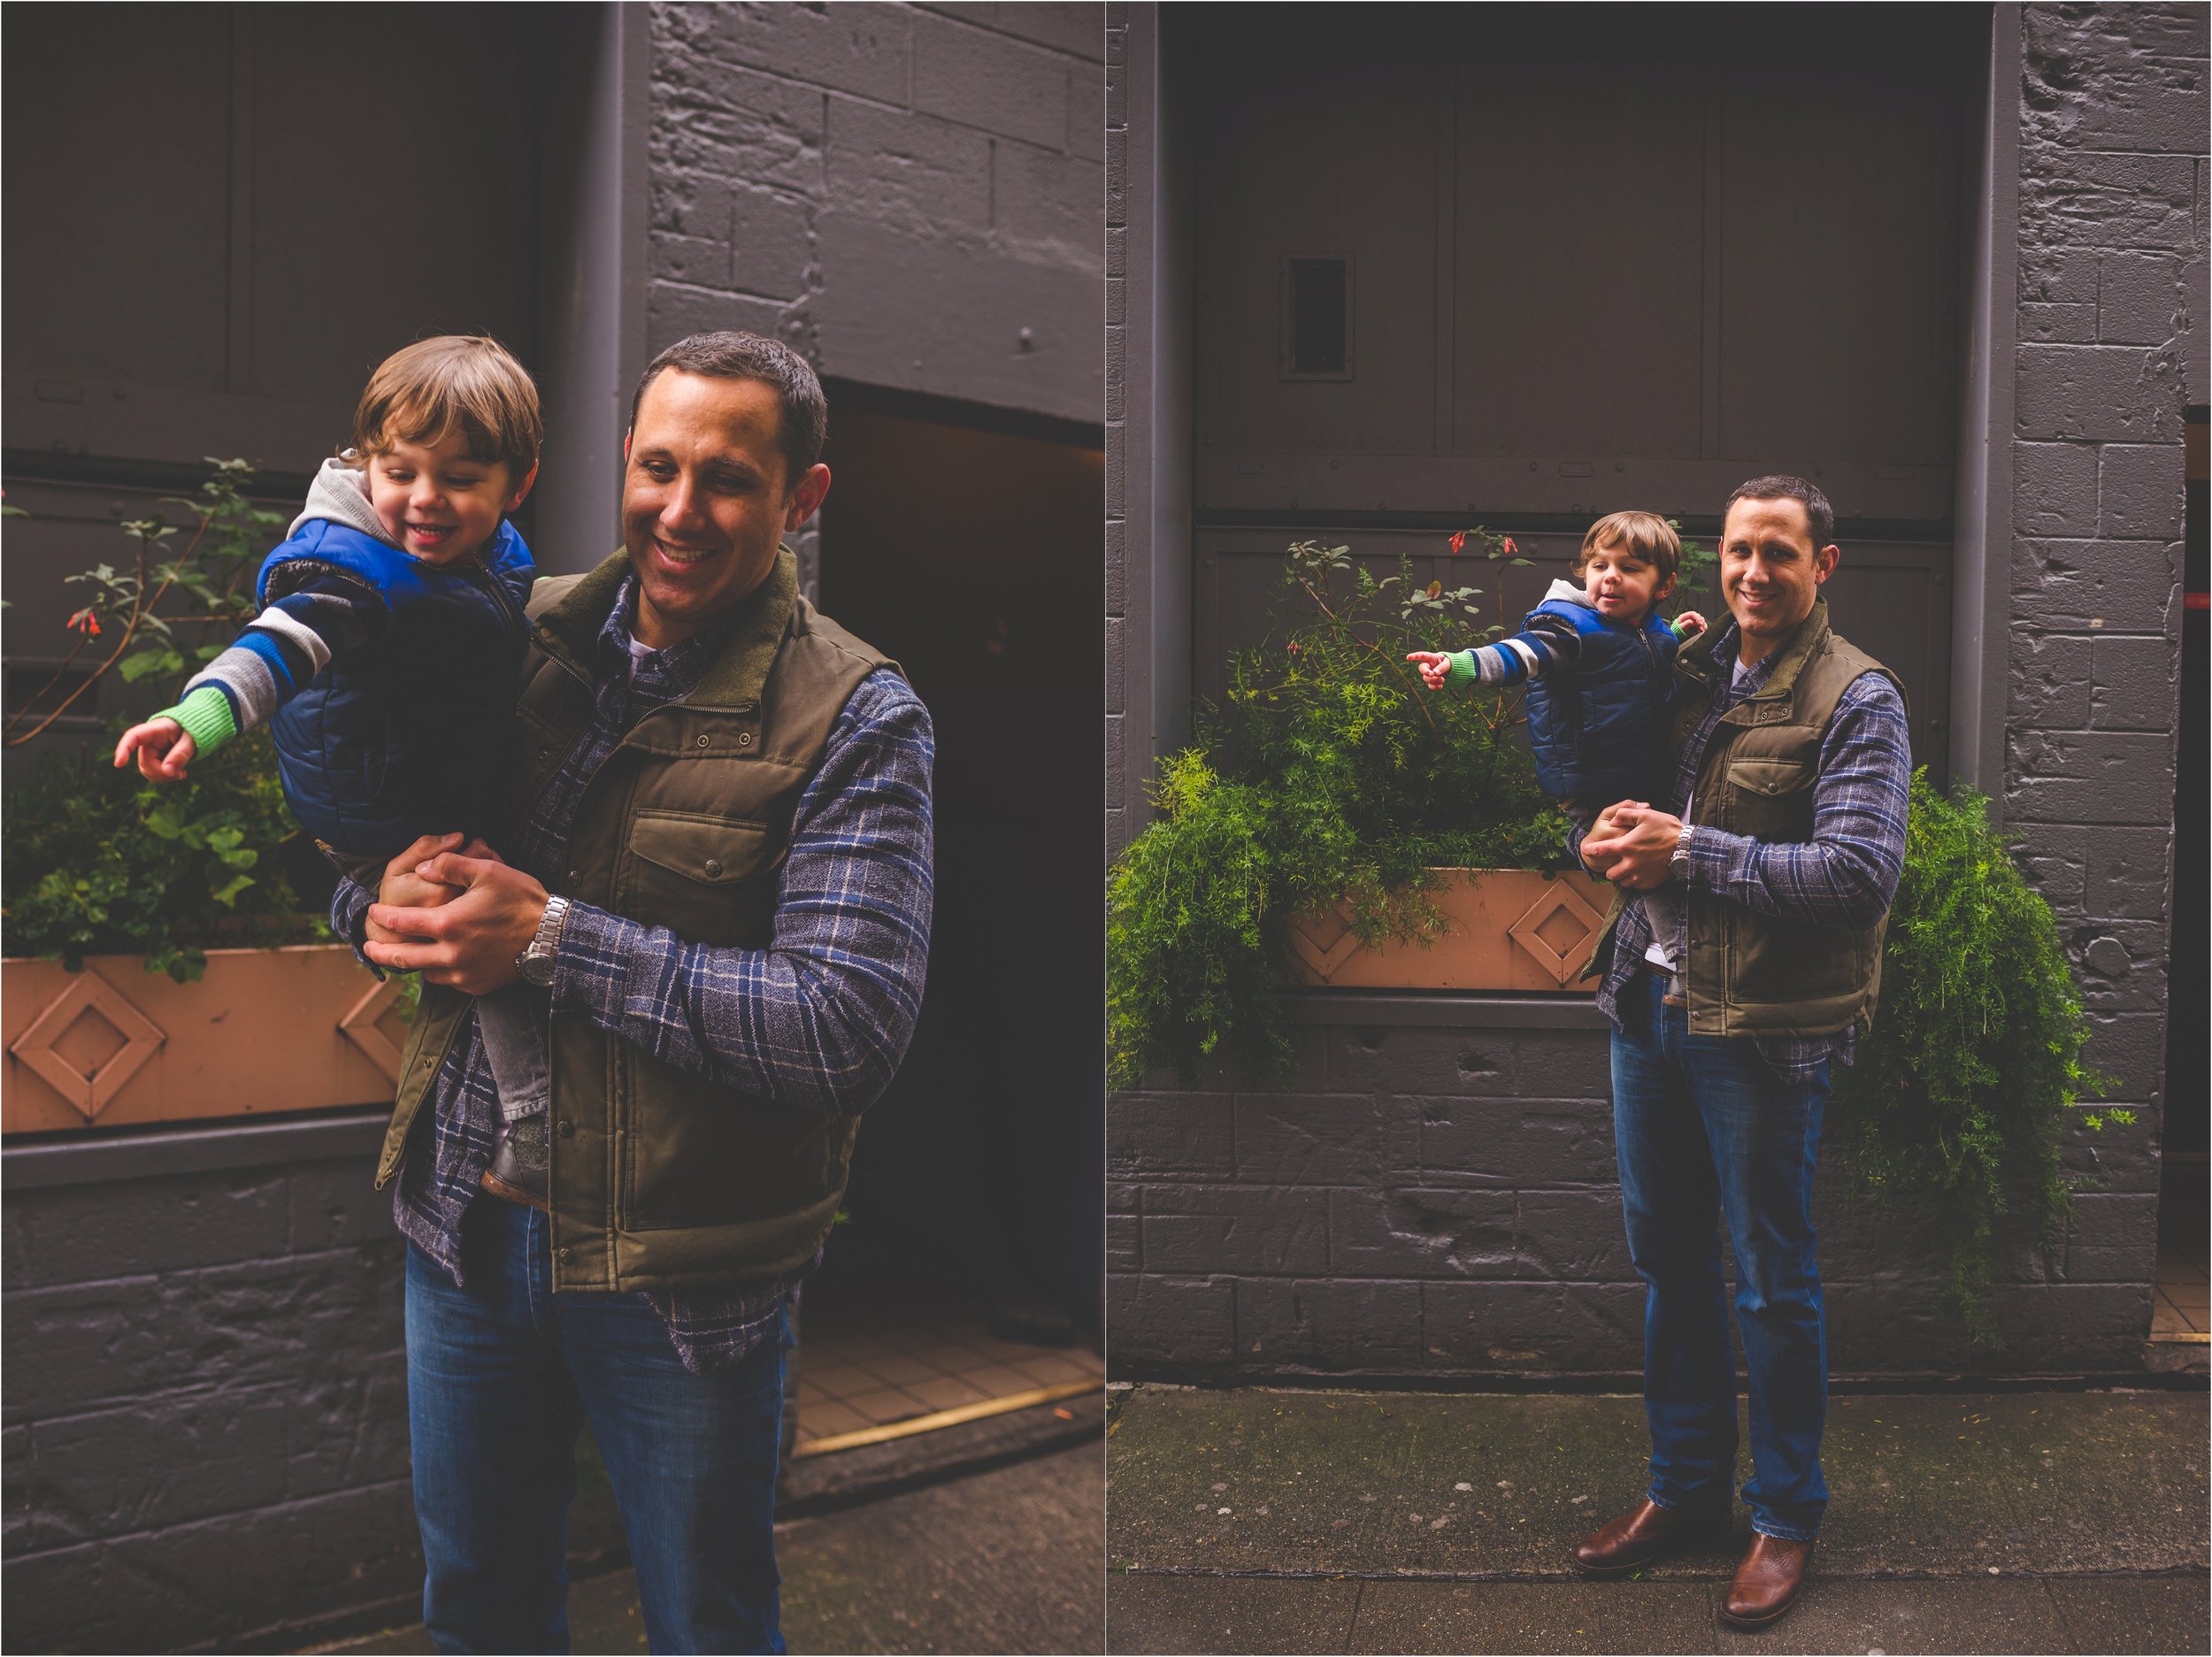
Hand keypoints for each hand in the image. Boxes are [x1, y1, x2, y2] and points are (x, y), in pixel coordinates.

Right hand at [115, 717, 194, 781]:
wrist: (191, 732)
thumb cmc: (190, 731)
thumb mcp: (191, 740)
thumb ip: (181, 753)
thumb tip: (167, 771)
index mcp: (154, 730)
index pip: (133, 737)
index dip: (124, 750)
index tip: (119, 764)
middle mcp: (146, 742)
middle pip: (146, 763)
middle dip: (163, 773)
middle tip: (181, 775)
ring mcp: (148, 752)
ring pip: (148, 771)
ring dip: (165, 777)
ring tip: (182, 774)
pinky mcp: (152, 760)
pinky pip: (153, 774)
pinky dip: (166, 778)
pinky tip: (180, 774)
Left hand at [363, 850, 546, 993]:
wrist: (554, 936)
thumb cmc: (521, 900)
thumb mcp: (487, 871)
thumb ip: (449, 865)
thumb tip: (422, 869)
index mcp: (448, 924)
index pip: (402, 922)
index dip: (383, 916)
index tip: (374, 912)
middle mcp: (450, 954)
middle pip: (403, 958)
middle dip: (381, 952)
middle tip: (368, 948)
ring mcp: (463, 974)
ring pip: (426, 973)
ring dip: (414, 964)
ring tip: (408, 955)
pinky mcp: (478, 985)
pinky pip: (449, 982)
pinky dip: (441, 972)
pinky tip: (442, 963)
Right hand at [1406, 650, 1452, 690]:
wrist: (1453, 671)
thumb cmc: (1449, 663)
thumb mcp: (1448, 663)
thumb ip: (1442, 667)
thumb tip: (1435, 673)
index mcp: (1432, 658)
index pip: (1422, 656)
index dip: (1414, 656)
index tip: (1408, 657)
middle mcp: (1428, 666)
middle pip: (1422, 668)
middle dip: (1426, 672)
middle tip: (1432, 674)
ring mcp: (1428, 674)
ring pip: (1426, 678)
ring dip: (1434, 680)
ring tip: (1443, 679)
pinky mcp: (1431, 682)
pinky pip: (1430, 686)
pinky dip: (1435, 687)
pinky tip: (1441, 686)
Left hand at [1580, 804, 1684, 890]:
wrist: (1688, 847)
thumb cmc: (1667, 829)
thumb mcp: (1645, 815)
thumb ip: (1625, 814)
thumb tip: (1613, 820)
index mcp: (1626, 846)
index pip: (1601, 850)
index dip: (1591, 850)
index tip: (1585, 850)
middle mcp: (1630, 864)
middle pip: (1610, 874)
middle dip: (1609, 868)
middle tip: (1615, 861)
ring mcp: (1640, 875)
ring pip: (1622, 882)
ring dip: (1621, 876)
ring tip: (1627, 867)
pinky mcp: (1650, 882)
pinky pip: (1636, 886)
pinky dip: (1634, 880)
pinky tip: (1639, 872)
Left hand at [1675, 610, 1706, 634]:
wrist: (1677, 639)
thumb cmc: (1676, 632)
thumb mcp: (1680, 628)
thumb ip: (1687, 624)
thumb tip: (1694, 622)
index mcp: (1684, 617)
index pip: (1693, 614)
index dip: (1697, 617)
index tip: (1700, 623)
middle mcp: (1690, 618)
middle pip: (1698, 617)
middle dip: (1701, 622)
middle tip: (1701, 628)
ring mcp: (1694, 623)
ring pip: (1701, 621)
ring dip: (1703, 625)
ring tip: (1701, 630)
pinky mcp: (1696, 627)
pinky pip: (1702, 626)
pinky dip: (1703, 628)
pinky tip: (1702, 631)